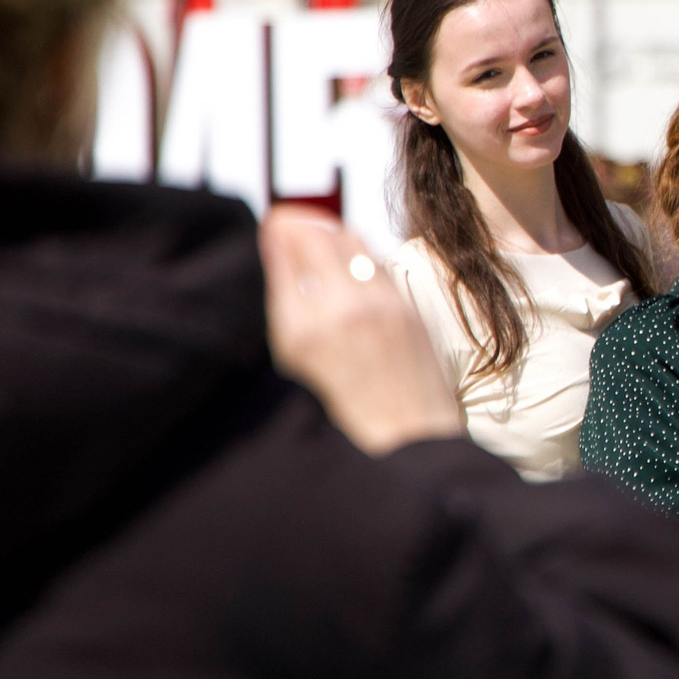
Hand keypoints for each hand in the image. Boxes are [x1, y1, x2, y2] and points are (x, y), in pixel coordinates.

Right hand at [261, 205, 462, 456]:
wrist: (403, 456)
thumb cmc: (338, 427)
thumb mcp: (290, 376)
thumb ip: (282, 314)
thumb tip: (275, 259)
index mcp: (300, 330)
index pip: (285, 245)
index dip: (277, 228)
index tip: (270, 225)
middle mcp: (341, 310)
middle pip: (317, 233)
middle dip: (300, 222)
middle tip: (289, 224)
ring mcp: (380, 307)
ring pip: (351, 239)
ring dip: (331, 231)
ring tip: (317, 236)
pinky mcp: (408, 311)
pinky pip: (377, 260)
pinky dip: (359, 251)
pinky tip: (349, 261)